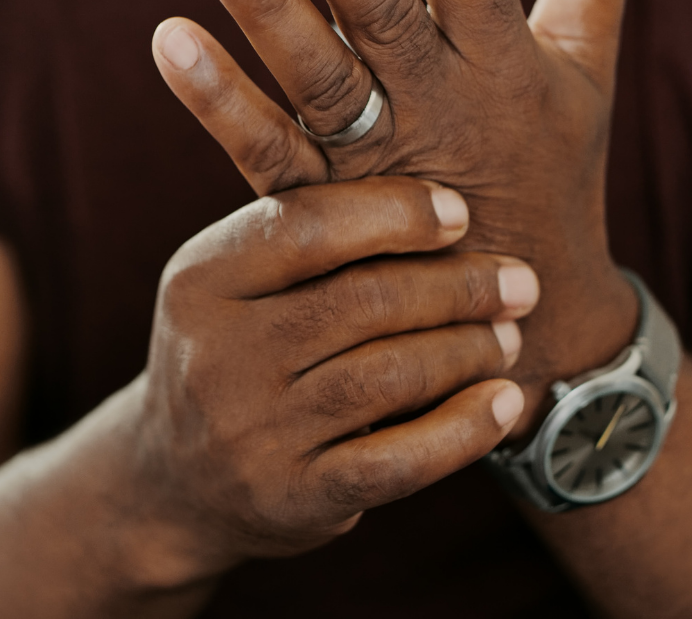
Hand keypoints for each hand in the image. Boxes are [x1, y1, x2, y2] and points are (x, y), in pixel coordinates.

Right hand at [115, 176, 535, 583]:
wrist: (174, 483)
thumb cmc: (236, 354)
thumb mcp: (233, 282)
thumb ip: (307, 234)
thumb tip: (439, 194)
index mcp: (201, 279)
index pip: (307, 226)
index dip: (396, 213)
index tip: (461, 213)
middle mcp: (217, 356)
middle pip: (362, 301)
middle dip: (457, 286)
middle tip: (517, 282)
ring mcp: (252, 433)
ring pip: (388, 376)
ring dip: (467, 350)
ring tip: (508, 336)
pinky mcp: (292, 498)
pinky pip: (396, 461)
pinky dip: (462, 430)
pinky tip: (503, 404)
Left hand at [152, 0, 658, 414]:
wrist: (530, 325)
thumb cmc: (557, 171)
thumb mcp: (587, 69)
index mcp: (504, 65)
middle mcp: (440, 109)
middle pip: (385, 20)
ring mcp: (378, 165)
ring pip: (321, 83)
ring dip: (269, 15)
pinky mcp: (325, 211)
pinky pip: (268, 155)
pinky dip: (218, 105)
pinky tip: (171, 42)